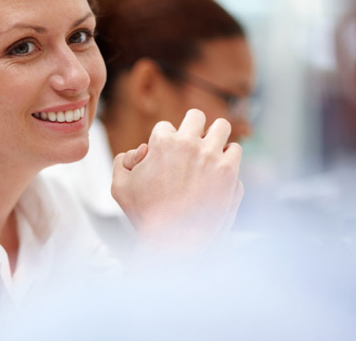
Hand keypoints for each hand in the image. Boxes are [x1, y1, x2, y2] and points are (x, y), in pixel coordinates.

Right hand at [111, 109, 243, 253]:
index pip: (166, 126)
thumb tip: (143, 150)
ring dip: (216, 137)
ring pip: (222, 127)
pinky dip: (230, 157)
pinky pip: (236, 149)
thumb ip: (123, 162)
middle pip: (196, 116)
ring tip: (212, 151)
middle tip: (193, 143)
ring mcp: (211, 155)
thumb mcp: (119, 187)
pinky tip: (222, 168)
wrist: (173, 240)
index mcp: (161, 141)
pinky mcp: (229, 170)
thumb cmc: (145, 215)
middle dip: (193, 127)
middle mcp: (188, 143)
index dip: (164, 141)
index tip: (166, 155)